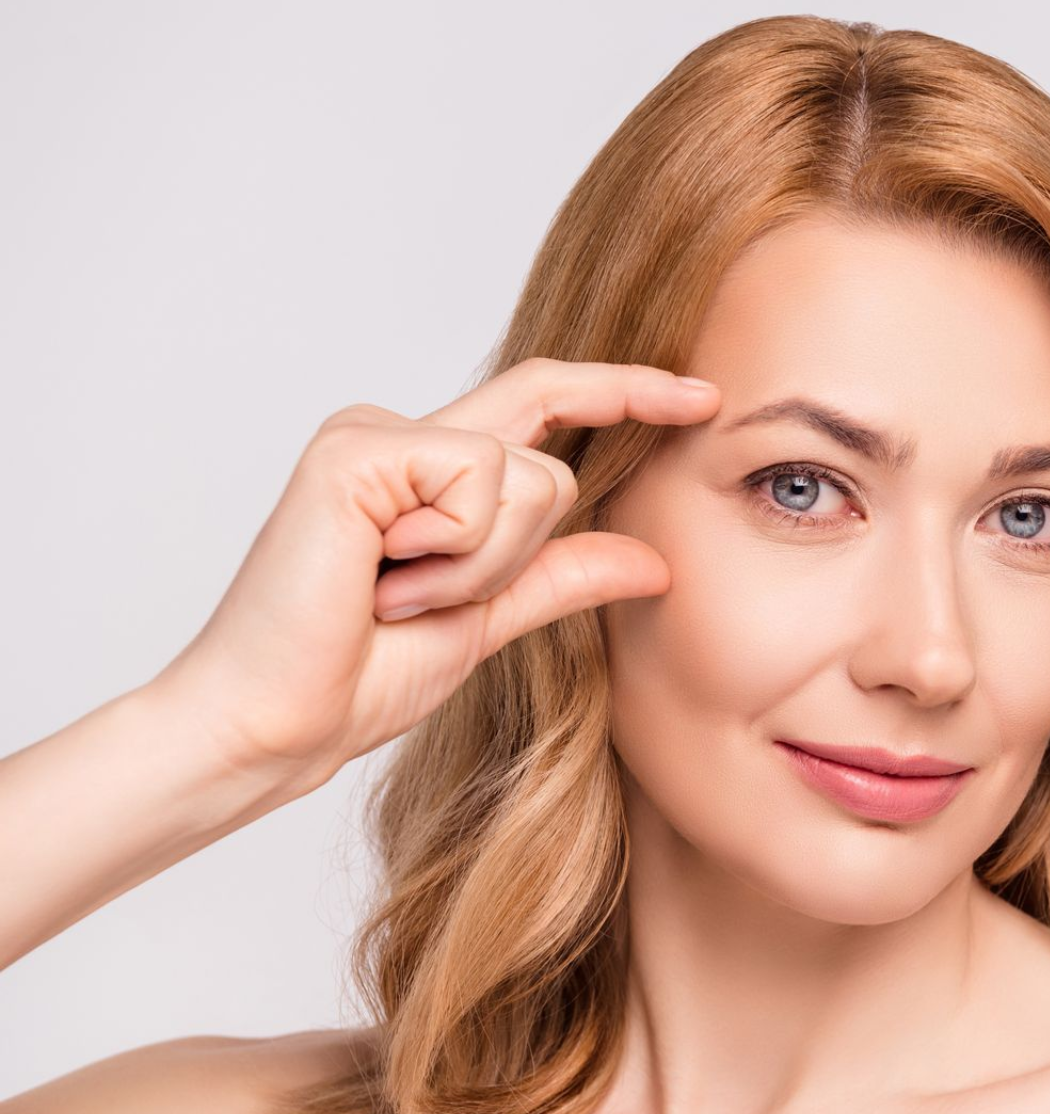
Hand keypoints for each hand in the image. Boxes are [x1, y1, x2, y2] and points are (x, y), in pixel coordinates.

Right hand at [149, 357, 717, 789]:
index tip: (702, 394)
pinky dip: (454, 555)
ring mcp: (376, 436)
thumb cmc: (360, 677)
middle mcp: (402, 439)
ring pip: (527, 479)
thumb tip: (652, 559)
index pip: (546, 404)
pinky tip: (381, 579)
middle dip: (516, 556)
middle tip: (423, 604)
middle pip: (547, 460)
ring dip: (482, 566)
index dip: (624, 390)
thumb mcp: (489, 619)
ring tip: (397, 595)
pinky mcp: (357, 448)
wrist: (282, 724)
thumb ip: (562, 578)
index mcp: (431, 475)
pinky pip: (479, 485)